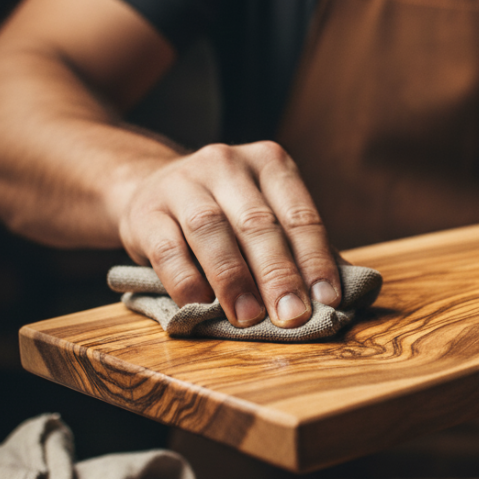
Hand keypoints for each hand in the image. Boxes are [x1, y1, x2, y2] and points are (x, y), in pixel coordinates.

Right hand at [117, 141, 340, 328]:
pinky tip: (200, 305)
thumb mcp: (264, 211)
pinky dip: (186, 280)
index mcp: (269, 162)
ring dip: (233, 278)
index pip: (298, 214)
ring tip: (249, 316)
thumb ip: (295, 246)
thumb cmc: (226, 210)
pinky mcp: (146, 210)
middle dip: (278, 274)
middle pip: (257, 222)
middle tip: (292, 316)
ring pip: (211, 229)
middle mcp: (227, 163)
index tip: (327, 300)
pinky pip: (168, 248)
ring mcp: (183, 182)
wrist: (150, 187)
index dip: (315, 259)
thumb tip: (333, 297)